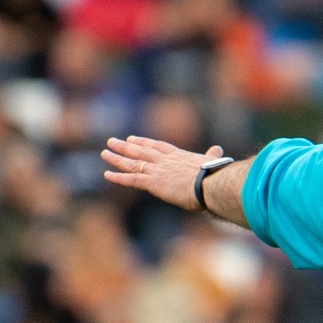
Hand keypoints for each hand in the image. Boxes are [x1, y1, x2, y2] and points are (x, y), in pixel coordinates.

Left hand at [101, 136, 223, 209]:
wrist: (209, 184)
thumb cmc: (214, 176)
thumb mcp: (211, 162)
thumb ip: (211, 155)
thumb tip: (218, 149)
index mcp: (178, 155)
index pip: (156, 146)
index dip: (143, 142)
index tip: (132, 139)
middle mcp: (164, 160)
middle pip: (140, 151)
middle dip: (125, 146)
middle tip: (111, 141)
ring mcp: (157, 171)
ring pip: (132, 162)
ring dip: (117, 158)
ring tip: (105, 153)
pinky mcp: (153, 183)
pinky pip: (132, 179)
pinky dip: (119, 177)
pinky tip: (107, 174)